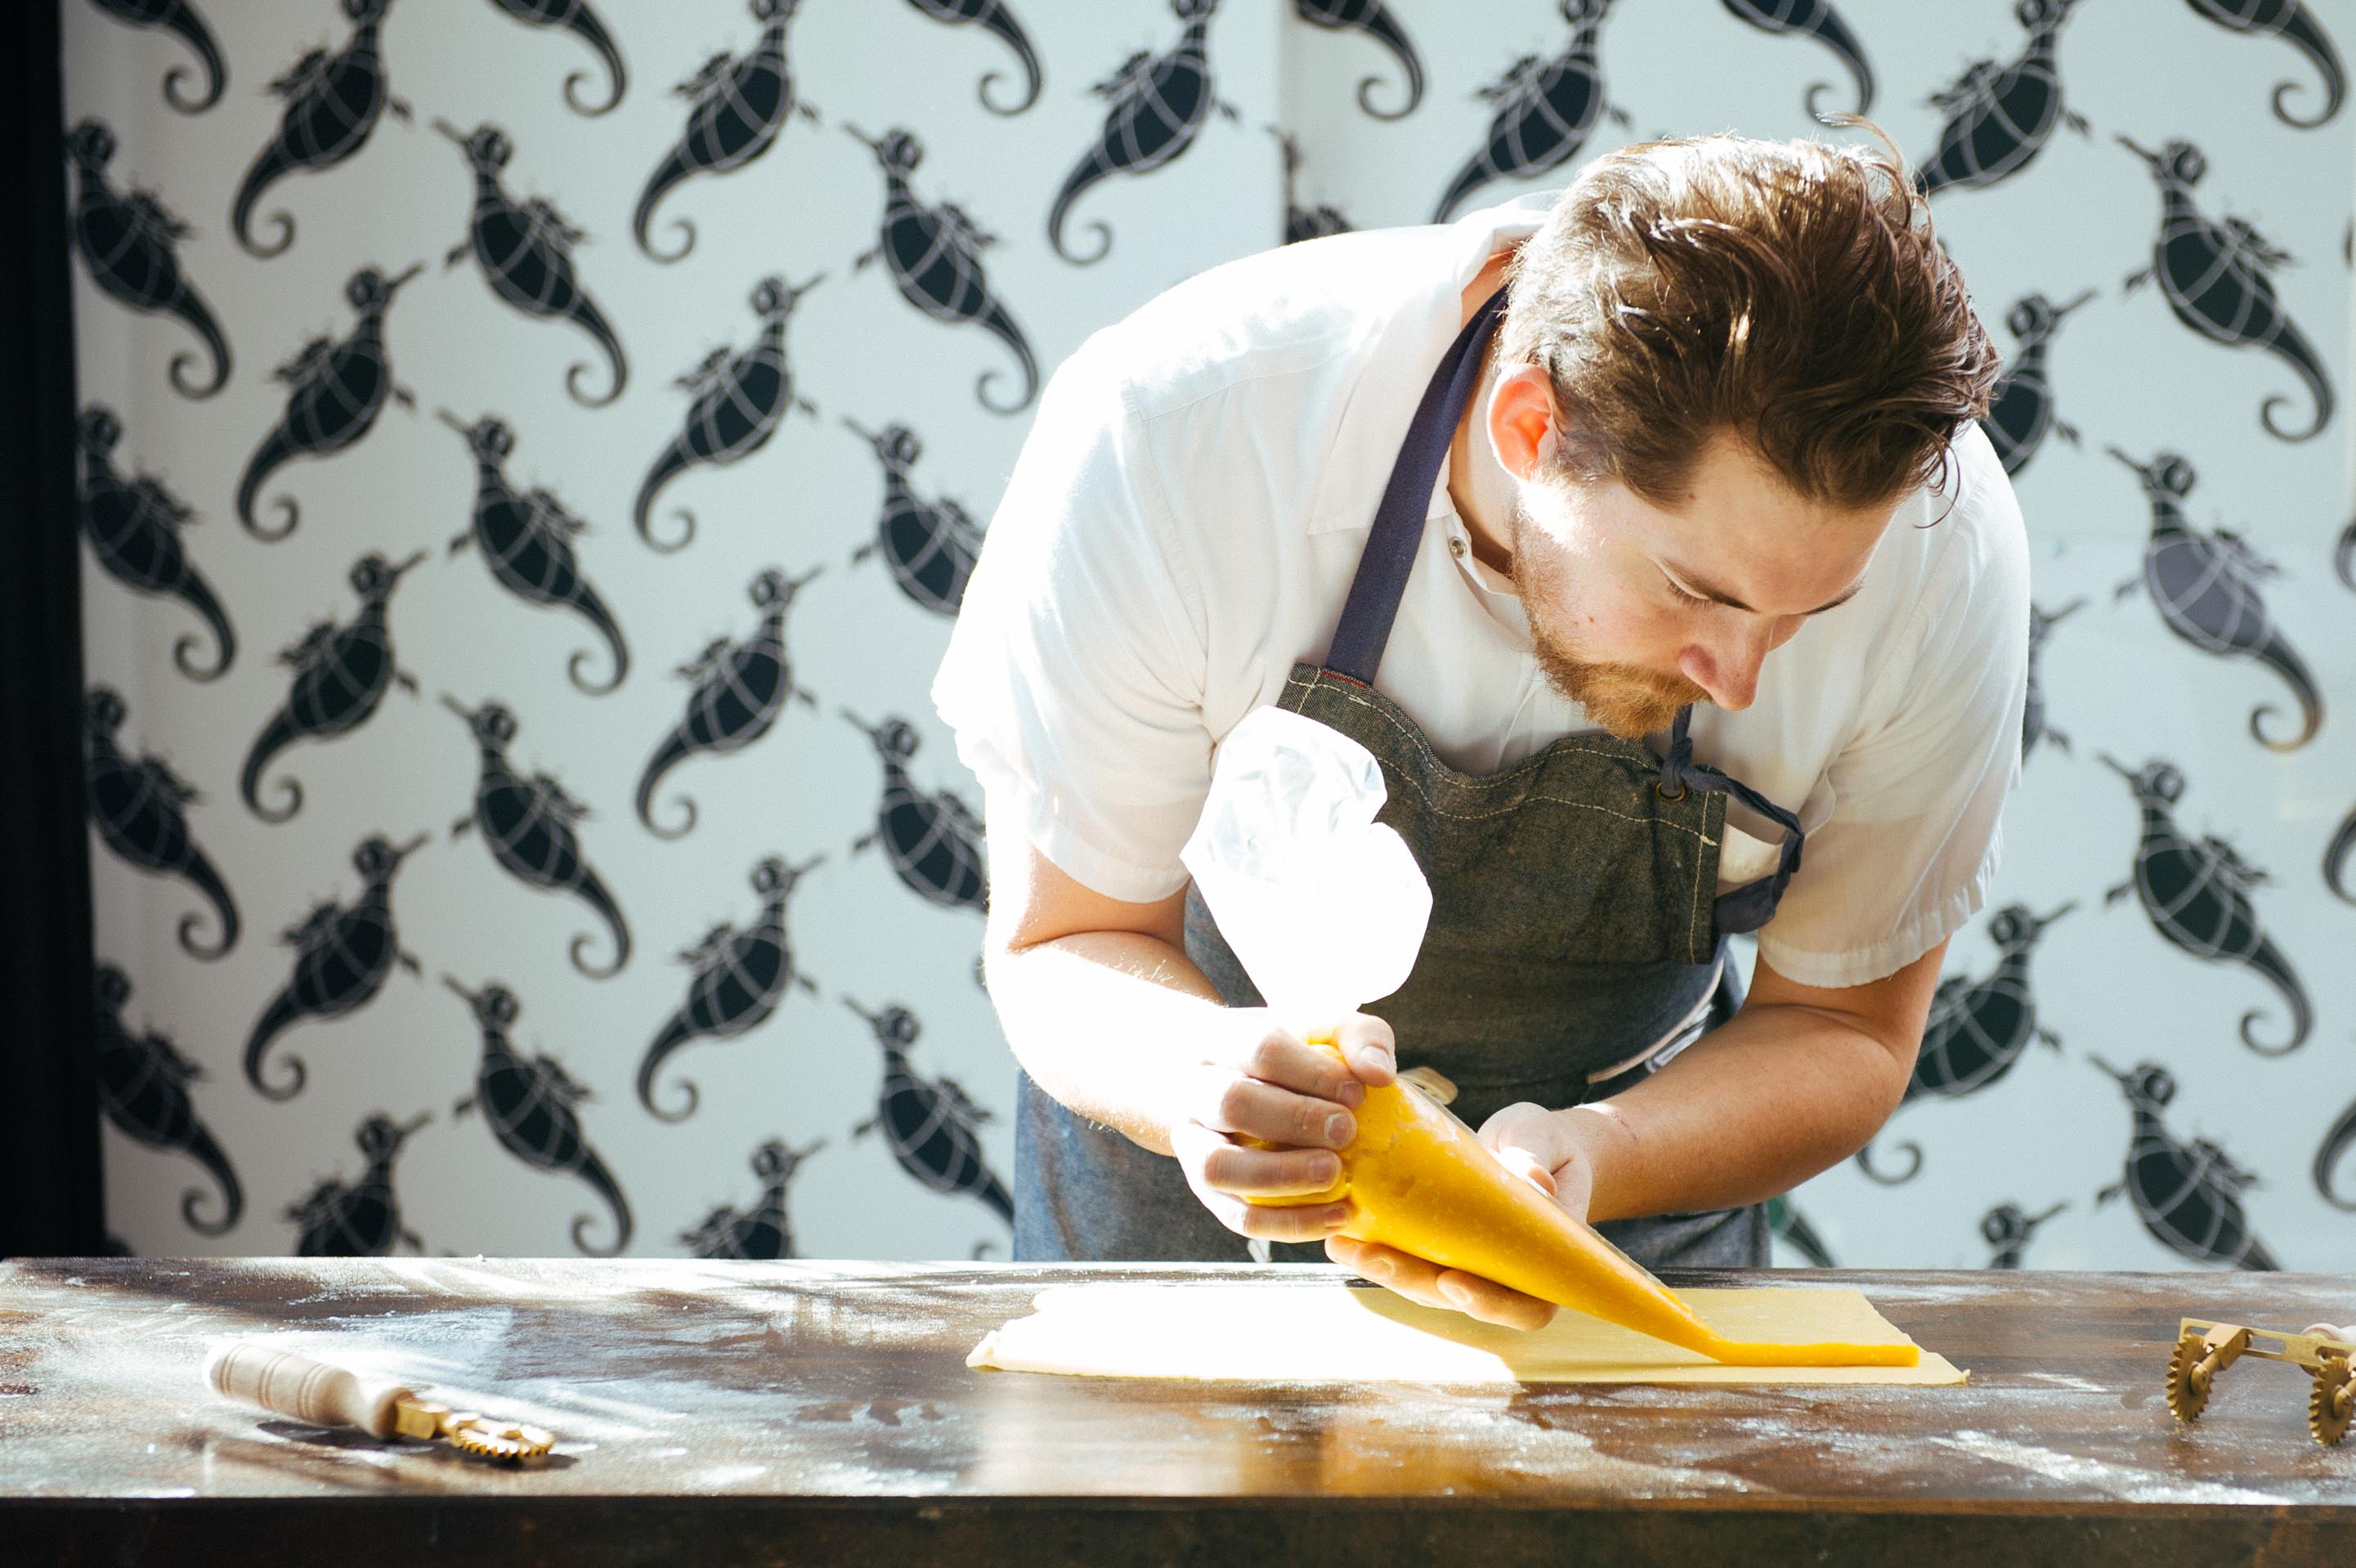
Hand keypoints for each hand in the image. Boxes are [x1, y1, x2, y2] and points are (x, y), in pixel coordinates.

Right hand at [1168, 1011, 1396, 1243]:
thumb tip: (1379, 1075)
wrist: (1228, 1084)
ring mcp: (1193, 1144)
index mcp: (1222, 1042)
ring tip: (1333, 1174)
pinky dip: (1287, 1224)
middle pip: (1231, 1102)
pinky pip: (1237, 1216)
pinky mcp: (1209, 1191)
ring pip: (1217, 1166)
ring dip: (1279, 1175)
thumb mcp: (1325, 1032)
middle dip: (1294, 1119)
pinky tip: (1337, 1216)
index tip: (1357, 1092)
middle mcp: (1196, 1091)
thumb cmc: (1290, 1059)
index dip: (1311, 1073)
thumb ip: (1361, 1038)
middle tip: (1345, 1130)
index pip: (1260, 1050)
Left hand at [1324, 1103, 1601, 1331]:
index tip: (1454, 1283)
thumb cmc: (1543, 1145)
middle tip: (1370, 1256)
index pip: (1526, 1307)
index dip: (1490, 1305)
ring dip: (1382, 1267)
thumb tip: (1535, 1181)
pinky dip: (1375, 1246)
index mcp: (1543, 1264)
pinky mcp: (1435, 1247)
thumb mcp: (1541, 1143)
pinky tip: (1341, 1230)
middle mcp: (1500, 1275)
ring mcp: (1465, 1264)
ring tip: (1342, 1244)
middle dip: (1410, 1280)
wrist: (1529, 1142)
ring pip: (1423, 1283)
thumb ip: (1535, 1159)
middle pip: (1456, 1298)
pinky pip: (1407, 1256)